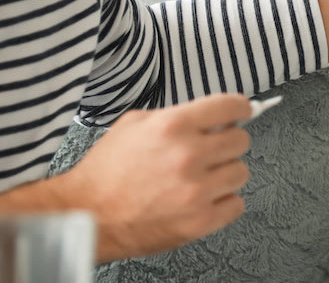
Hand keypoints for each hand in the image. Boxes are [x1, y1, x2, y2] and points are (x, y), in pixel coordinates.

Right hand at [59, 94, 252, 261]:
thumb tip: (209, 118)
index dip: (240, 108)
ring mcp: (196, 191)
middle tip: (214, 150)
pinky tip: (203, 199)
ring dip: (225, 174)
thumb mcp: (133, 125)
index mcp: (173, 126)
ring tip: (203, 178)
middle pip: (240, 141)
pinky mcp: (199, 221)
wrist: (86, 214)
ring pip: (240, 173)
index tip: (242, 113)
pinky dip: (223, 202)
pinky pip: (236, 205)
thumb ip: (174, 117)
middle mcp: (188, 155)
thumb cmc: (105, 172)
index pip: (229, 107)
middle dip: (228, 143)